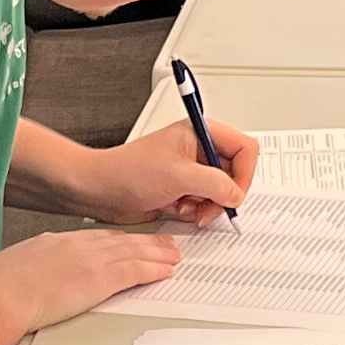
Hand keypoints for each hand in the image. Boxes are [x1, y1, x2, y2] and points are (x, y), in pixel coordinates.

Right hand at [0, 226, 180, 340]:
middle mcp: (77, 245)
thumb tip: (35, 282)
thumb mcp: (18, 270)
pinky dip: (153, 270)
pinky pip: (135, 271)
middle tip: (165, 244)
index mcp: (57, 242)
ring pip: (134, 253)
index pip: (97, 238)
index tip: (133, 241)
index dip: (120, 240)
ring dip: (157, 255)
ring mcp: (89, 260)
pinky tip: (165, 272)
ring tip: (174, 257)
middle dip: (146, 243)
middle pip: (120, 241)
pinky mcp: (98, 278)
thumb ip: (36, 271)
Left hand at [76, 117, 254, 228]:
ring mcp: (191, 171)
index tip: (234, 192)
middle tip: (211, 205)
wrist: (100, 191)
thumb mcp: (179, 175)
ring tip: (188, 207)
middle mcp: (199, 150)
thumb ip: (215, 184)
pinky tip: (177, 209)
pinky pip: (205, 204)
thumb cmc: (127, 171)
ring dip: (208, 206)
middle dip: (223, 194)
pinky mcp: (183, 190)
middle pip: (235, 174)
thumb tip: (236, 194)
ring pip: (221, 192)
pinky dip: (196, 211)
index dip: (245, 173)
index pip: (244, 149)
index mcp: (200, 132)